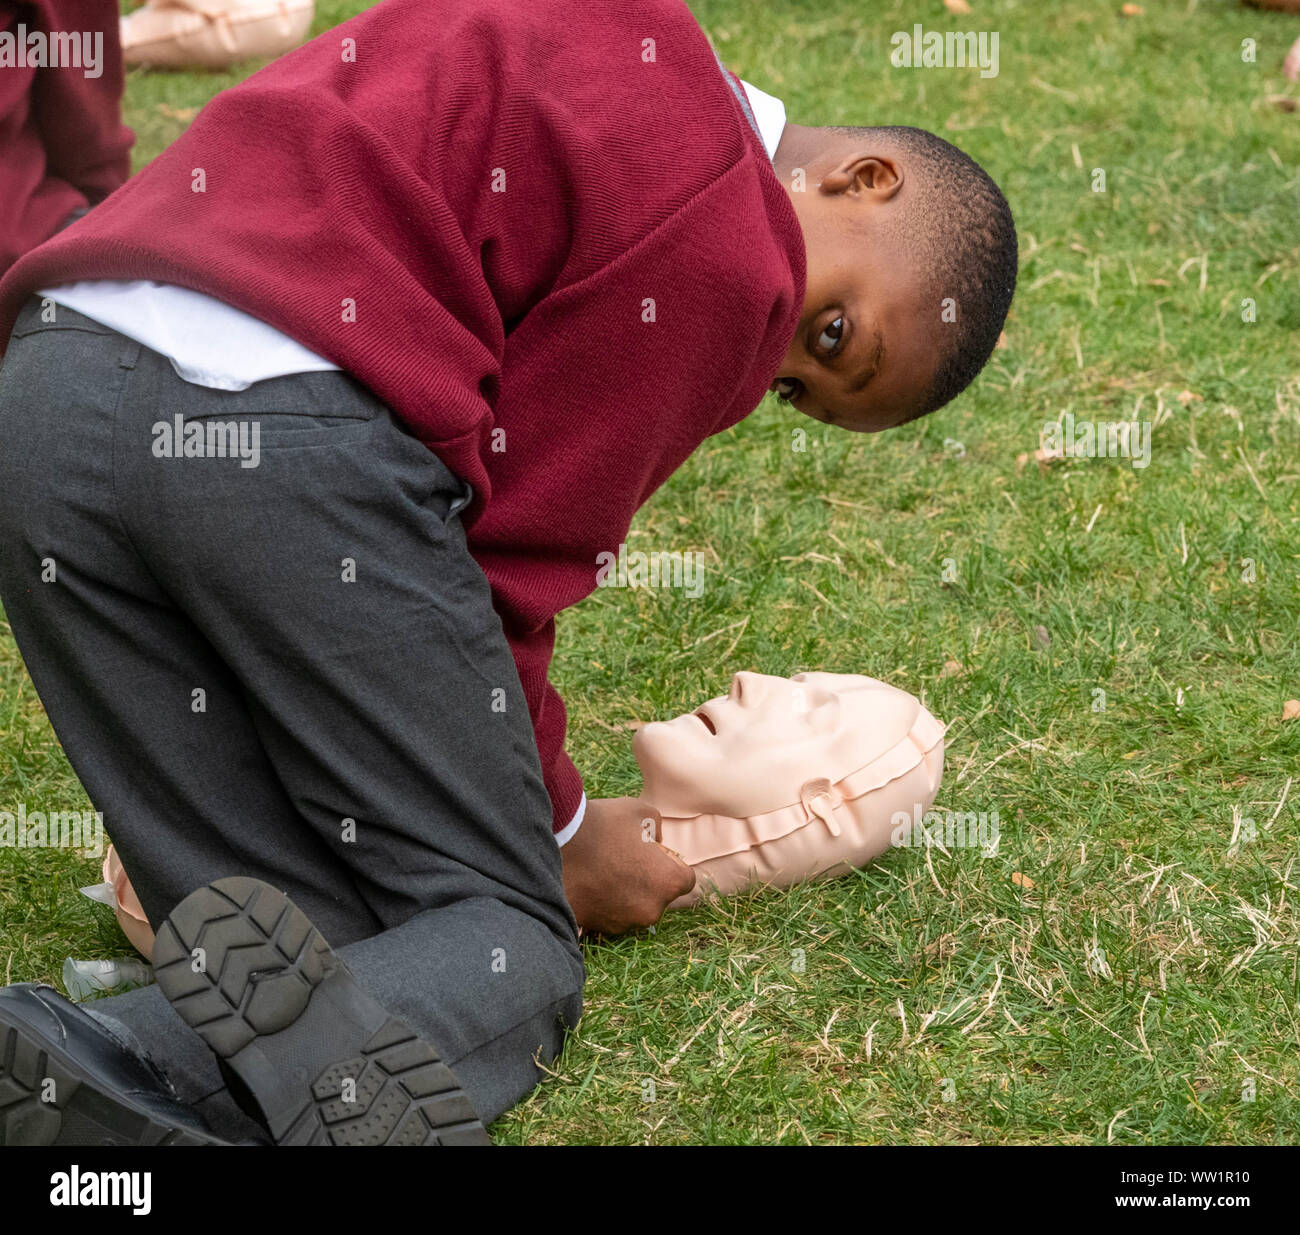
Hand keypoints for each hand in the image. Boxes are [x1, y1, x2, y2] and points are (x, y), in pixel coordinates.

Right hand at [560, 796, 695, 934]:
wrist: (558, 839)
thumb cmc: (605, 822)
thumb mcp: (644, 812)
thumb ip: (658, 829)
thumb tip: (655, 844)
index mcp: (669, 882)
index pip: (684, 878)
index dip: (669, 863)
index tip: (651, 853)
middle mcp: (651, 910)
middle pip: (658, 897)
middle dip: (647, 881)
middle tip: (623, 859)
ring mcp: (622, 922)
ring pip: (631, 908)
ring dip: (624, 894)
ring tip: (602, 869)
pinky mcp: (596, 927)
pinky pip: (606, 916)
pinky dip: (601, 903)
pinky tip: (589, 882)